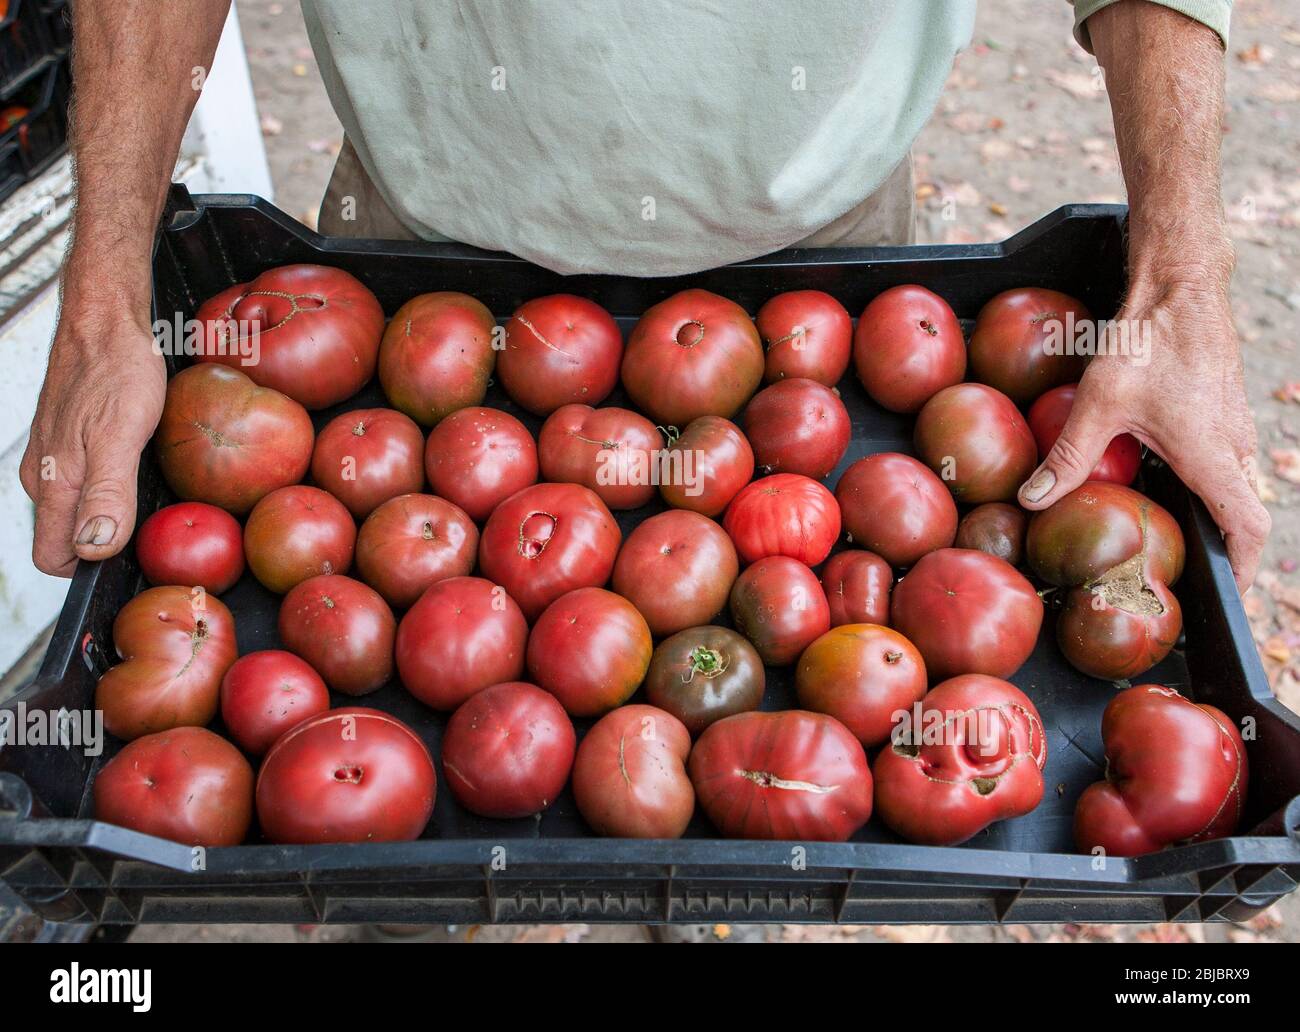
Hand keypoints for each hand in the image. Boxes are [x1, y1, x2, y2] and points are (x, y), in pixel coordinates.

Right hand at [20, 307, 165, 575]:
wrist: (106, 319)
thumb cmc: (117, 369)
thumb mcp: (121, 434)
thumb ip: (107, 494)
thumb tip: (94, 549)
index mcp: (54, 483)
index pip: (54, 558)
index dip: (90, 570)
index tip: (132, 558)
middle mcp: (46, 476)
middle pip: (65, 539)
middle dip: (103, 545)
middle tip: (152, 526)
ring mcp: (54, 458)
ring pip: (75, 511)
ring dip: (108, 515)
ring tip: (150, 496)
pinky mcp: (68, 441)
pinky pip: (84, 482)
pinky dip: (110, 487)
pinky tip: (139, 470)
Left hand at [1017, 275, 1269, 593]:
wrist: (1180, 287)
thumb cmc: (1150, 340)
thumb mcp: (1099, 403)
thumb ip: (1067, 457)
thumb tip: (1032, 500)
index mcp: (1213, 456)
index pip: (1247, 528)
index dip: (1243, 569)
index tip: (1224, 594)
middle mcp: (1233, 447)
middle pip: (1238, 514)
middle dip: (1219, 550)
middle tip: (1181, 573)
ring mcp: (1233, 428)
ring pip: (1231, 487)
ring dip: (1209, 515)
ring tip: (1169, 537)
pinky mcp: (1222, 413)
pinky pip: (1222, 462)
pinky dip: (1201, 484)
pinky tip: (1160, 483)